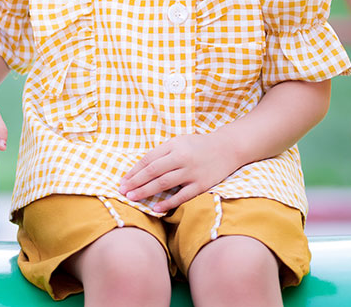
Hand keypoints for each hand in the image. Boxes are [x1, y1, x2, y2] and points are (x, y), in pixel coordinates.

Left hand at [119, 132, 239, 211]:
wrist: (228, 148)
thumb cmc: (198, 145)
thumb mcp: (178, 142)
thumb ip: (162, 153)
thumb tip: (141, 169)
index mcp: (173, 146)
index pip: (148, 160)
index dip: (134, 171)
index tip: (123, 180)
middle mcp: (181, 158)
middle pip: (152, 172)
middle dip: (135, 182)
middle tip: (122, 191)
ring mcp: (191, 172)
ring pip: (164, 183)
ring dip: (146, 191)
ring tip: (132, 198)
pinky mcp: (202, 184)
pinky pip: (182, 196)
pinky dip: (168, 202)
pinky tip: (156, 208)